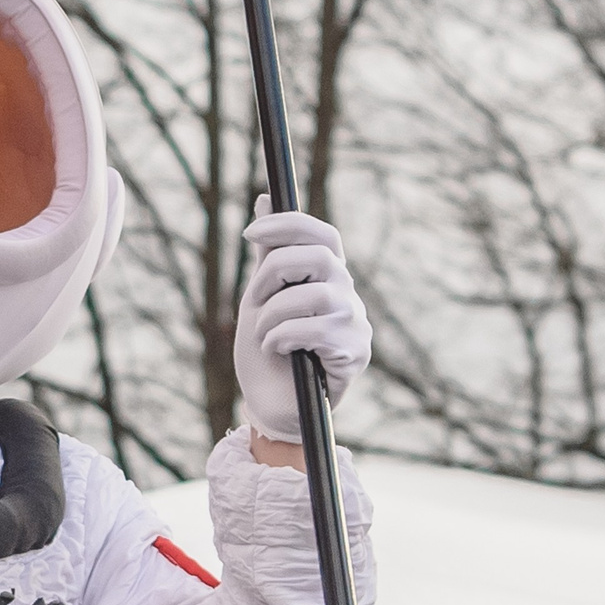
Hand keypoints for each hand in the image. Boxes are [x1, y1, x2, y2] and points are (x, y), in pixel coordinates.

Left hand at [233, 200, 370, 444]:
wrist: (272, 405)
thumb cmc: (267, 352)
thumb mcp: (260, 296)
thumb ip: (267, 253)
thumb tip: (263, 199)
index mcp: (326, 276)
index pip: (322, 234)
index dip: (288, 224)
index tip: (248, 232)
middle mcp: (347, 293)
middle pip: (319, 257)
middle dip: (273, 274)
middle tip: (254, 299)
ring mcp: (355, 322)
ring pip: (314, 296)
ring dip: (274, 315)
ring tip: (265, 336)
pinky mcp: (356, 353)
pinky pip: (315, 330)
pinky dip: (283, 338)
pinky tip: (278, 352)